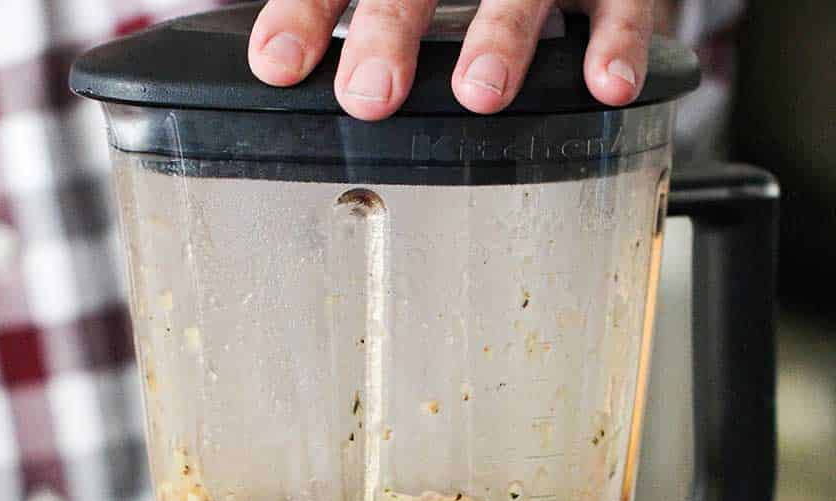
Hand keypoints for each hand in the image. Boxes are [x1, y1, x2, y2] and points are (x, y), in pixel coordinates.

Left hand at [250, 0, 657, 120]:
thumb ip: (355, 9)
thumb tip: (277, 62)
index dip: (307, 10)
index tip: (276, 64)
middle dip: (390, 30)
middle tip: (368, 95)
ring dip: (500, 37)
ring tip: (479, 95)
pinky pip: (621, 3)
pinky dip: (619, 43)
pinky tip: (605, 86)